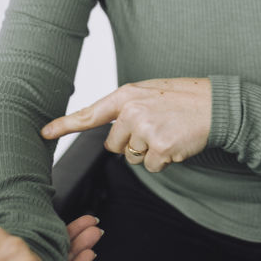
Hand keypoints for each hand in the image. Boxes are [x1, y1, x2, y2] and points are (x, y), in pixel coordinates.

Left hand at [42, 78, 211, 172]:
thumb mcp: (150, 93)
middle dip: (131, 144)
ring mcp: (145, 128)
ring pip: (132, 157)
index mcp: (127, 95)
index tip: (44, 133)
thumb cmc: (185, 99)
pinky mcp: (160, 146)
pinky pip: (152, 166)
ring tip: (168, 132)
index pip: (89, 113)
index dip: (64, 125)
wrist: (217, 104)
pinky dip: (165, 160)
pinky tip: (176, 143)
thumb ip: (128, 108)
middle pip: (114, 145)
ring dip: (149, 152)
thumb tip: (114, 133)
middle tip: (156, 129)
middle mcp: (131, 110)